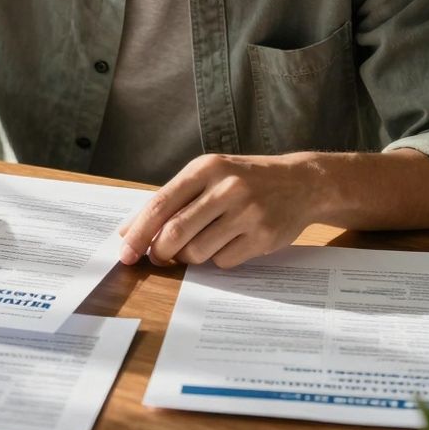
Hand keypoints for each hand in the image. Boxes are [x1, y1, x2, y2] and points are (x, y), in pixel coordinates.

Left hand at [117, 153, 321, 268]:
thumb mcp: (210, 175)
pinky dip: (217, 258)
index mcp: (206, 168)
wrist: (303, 182)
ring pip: (197, 252)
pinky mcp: (263, 236)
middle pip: (175, 232)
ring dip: (189, 257)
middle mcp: (226, 188)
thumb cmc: (245, 180)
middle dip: (159, 251)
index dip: (138, 232)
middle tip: (158, 257)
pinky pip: (223, 261)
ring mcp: (247, 213)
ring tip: (199, 244)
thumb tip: (129, 231)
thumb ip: (172, 199)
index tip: (125, 252)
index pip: (160, 205)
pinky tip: (228, 242)